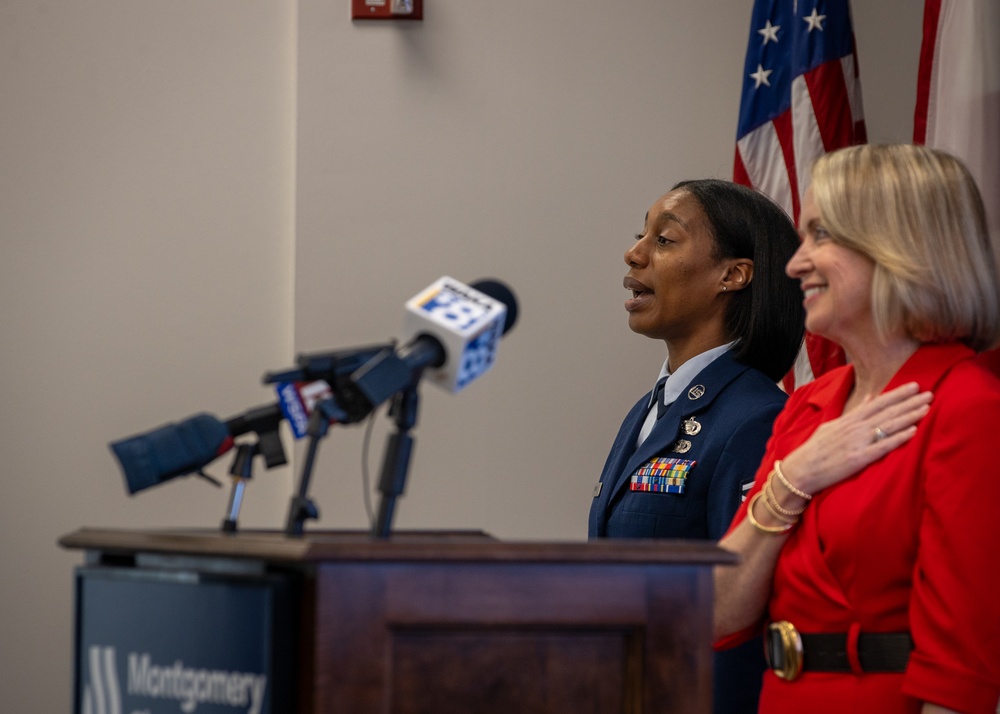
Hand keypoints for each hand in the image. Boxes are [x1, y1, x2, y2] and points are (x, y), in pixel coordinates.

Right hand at [780, 382, 931, 496]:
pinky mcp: (858, 459)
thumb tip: (870, 398)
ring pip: (888, 426)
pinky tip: (913, 431)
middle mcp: (854, 428)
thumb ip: (852, 412)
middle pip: (887, 412)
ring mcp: (857, 443)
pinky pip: (882, 447)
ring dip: (909, 416)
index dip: (897, 394)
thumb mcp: (831, 425)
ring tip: (927, 408)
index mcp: (848, 420)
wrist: (800, 470)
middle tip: (930, 394)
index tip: (915, 386)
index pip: (877, 402)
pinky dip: (898, 438)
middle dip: (909, 402)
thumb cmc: (815, 450)